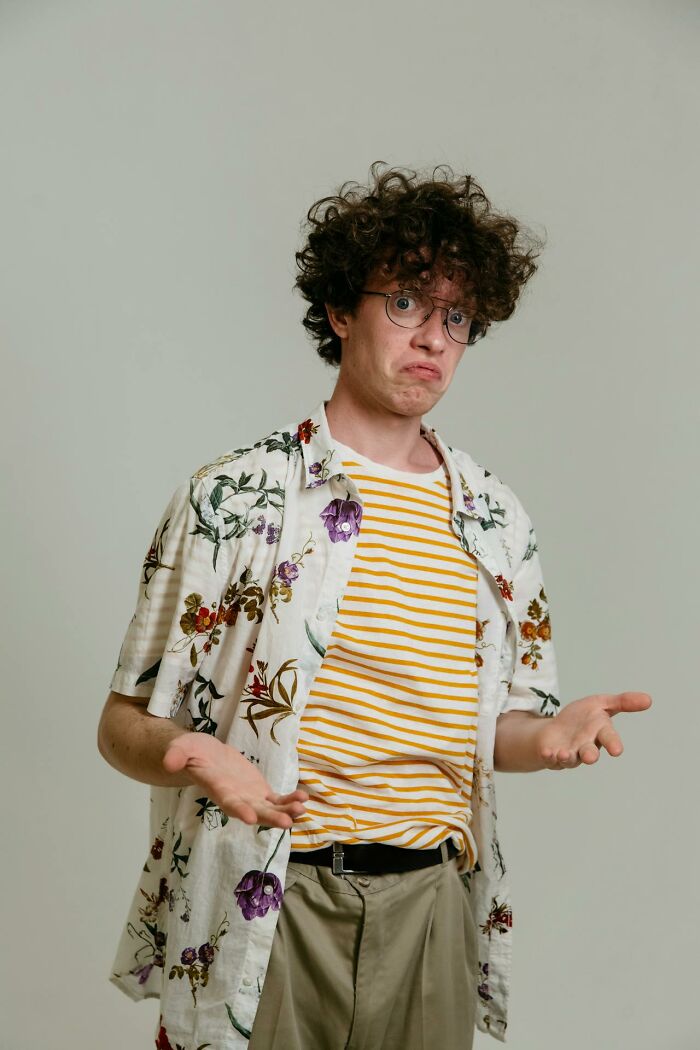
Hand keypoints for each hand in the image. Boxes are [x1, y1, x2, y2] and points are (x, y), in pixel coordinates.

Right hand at [163, 732, 307, 827]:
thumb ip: (176, 755)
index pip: (228, 802)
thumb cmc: (191, 752)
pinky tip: (303, 799)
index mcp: (218, 789)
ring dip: (285, 810)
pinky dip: (289, 800)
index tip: (251, 818)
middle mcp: (235, 798)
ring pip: (269, 808)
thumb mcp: (181, 748)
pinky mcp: (259, 791)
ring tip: (301, 808)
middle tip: (286, 822)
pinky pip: (277, 799)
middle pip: (254, 811)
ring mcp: (249, 796)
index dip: (239, 810)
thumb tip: (169, 763)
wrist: (203, 755)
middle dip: (270, 817)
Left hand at [537, 691, 651, 769]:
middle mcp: (586, 746)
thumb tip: (649, 699)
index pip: (608, 737)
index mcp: (599, 732)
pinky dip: (549, 755)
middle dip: (590, 755)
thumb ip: (623, 702)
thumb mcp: (600, 704)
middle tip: (591, 757)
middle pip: (590, 752)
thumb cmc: (581, 718)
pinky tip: (547, 753)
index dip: (613, 743)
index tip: (617, 750)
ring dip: (567, 757)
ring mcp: (570, 753)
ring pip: (570, 758)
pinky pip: (550, 757)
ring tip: (564, 754)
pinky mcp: (552, 755)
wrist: (555, 730)